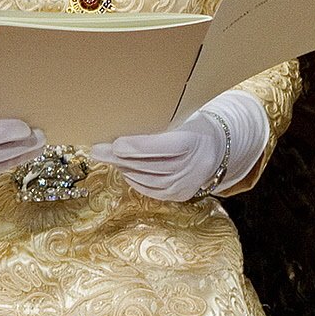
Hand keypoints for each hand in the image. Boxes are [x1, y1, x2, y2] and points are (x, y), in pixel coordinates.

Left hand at [90, 91, 270, 203]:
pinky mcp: (179, 196)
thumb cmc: (192, 127)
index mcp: (193, 142)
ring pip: (145, 179)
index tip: (115, 143)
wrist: (217, 149)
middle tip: (97, 150)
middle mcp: (191, 167)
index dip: (136, 147)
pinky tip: (124, 169)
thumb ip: (156, 126)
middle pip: (148, 165)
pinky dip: (133, 179)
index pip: (162, 147)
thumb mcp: (181, 119)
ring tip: (107, 157)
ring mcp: (185, 184)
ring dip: (123, 168)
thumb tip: (120, 128)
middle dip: (119, 158)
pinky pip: (149, 189)